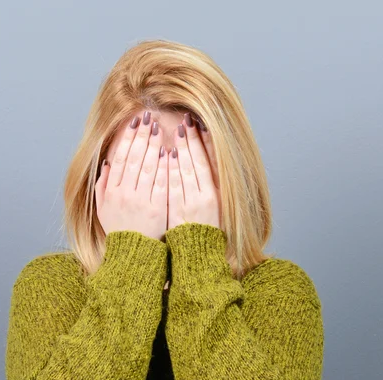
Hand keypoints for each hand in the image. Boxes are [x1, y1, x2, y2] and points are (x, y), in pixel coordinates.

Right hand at [95, 112, 167, 241]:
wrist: (133, 255)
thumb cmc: (120, 231)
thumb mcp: (103, 210)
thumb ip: (102, 187)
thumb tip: (107, 164)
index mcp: (112, 192)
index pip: (120, 159)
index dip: (127, 139)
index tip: (134, 123)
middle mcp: (125, 194)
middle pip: (134, 158)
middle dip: (141, 136)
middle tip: (149, 117)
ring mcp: (141, 201)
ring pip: (147, 167)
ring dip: (153, 145)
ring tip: (159, 128)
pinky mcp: (157, 209)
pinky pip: (161, 183)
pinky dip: (164, 167)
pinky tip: (169, 152)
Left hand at [167, 113, 220, 230]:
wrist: (198, 257)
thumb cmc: (205, 233)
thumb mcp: (214, 209)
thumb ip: (209, 187)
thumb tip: (203, 162)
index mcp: (215, 196)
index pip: (209, 164)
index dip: (204, 144)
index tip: (199, 126)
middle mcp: (204, 198)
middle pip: (197, 163)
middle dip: (191, 140)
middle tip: (186, 120)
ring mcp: (190, 205)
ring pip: (185, 172)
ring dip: (181, 149)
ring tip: (176, 130)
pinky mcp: (176, 212)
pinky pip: (172, 187)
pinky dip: (170, 170)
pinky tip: (167, 155)